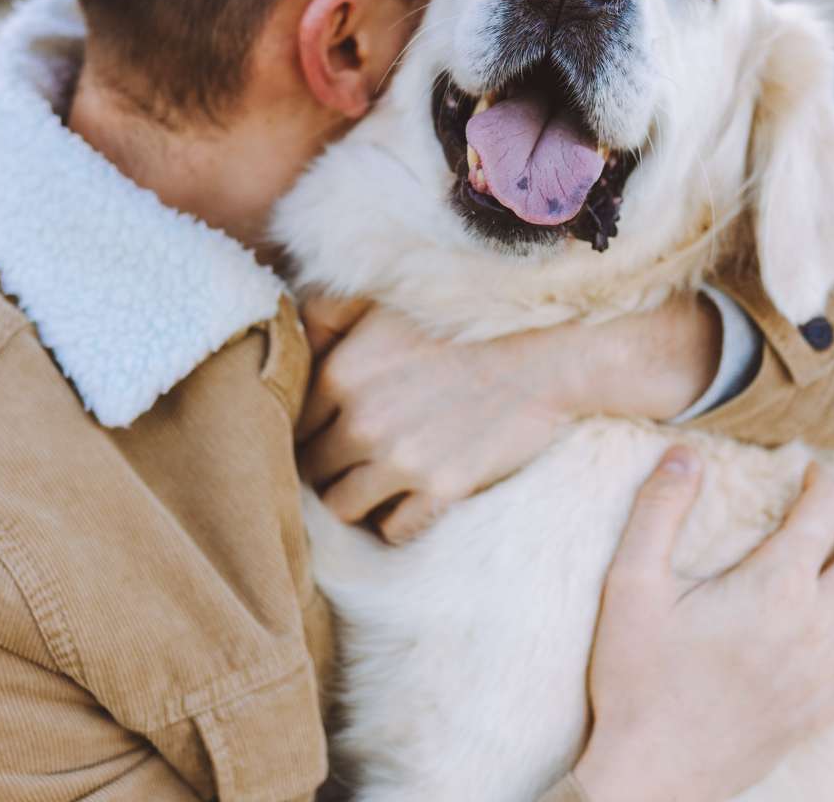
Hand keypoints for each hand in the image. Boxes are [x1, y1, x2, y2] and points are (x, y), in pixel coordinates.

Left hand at [297, 297, 718, 542]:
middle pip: (311, 472)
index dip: (308, 432)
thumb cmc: (464, 325)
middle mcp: (361, 421)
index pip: (293, 426)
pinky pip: (392, 530)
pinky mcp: (440, 489)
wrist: (544, 358)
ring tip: (376, 486)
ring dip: (356, 499)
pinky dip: (396, 521)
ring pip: (343, 507)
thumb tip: (289, 330)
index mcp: (341, 373)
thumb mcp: (387, 304)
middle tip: (350, 462)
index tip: (327, 433)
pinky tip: (411, 500)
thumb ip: (326, 312)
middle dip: (327, 470)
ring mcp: (401, 460)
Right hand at [572, 450, 833, 801]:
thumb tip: (683, 452)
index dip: (825, 478)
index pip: (830, 509)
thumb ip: (659, 510)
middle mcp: (814, 624)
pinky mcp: (823, 710)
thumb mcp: (631, 585)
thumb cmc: (637, 680)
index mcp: (774, 585)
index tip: (805, 472)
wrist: (653, 776)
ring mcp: (825, 672)